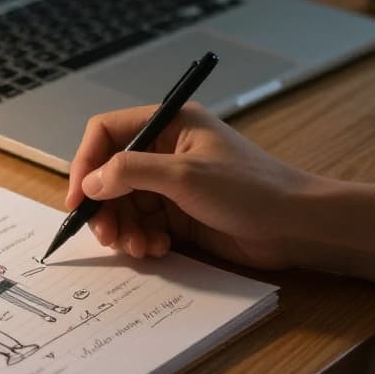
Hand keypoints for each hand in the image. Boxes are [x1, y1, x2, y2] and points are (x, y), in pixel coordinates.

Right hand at [66, 103, 316, 268]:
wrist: (296, 226)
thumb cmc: (249, 189)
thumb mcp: (184, 176)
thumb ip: (130, 173)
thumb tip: (89, 183)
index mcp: (168, 123)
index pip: (107, 133)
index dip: (85, 163)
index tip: (78, 199)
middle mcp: (165, 149)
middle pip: (110, 174)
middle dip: (105, 207)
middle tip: (107, 237)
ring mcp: (173, 183)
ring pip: (125, 204)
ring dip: (125, 228)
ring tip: (139, 248)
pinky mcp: (181, 213)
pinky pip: (145, 224)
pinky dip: (143, 239)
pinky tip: (157, 250)